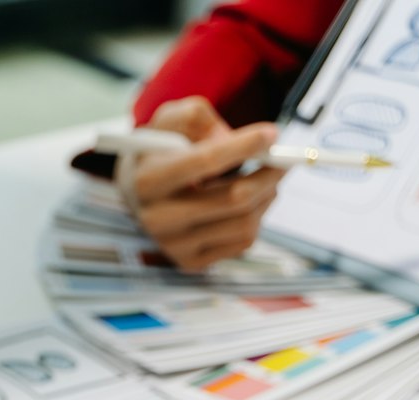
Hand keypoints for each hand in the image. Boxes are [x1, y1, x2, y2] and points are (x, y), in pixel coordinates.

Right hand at [129, 98, 284, 271]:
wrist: (135, 191)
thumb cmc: (160, 151)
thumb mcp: (171, 119)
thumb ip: (199, 118)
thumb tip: (231, 139)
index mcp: (149, 180)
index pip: (205, 162)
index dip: (245, 146)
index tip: (272, 135)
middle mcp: (157, 218)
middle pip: (234, 199)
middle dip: (269, 175)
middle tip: (283, 160)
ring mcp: (174, 245)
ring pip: (245, 223)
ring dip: (267, 197)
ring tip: (265, 179)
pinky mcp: (190, 262)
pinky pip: (243, 243)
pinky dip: (257, 218)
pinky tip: (249, 203)